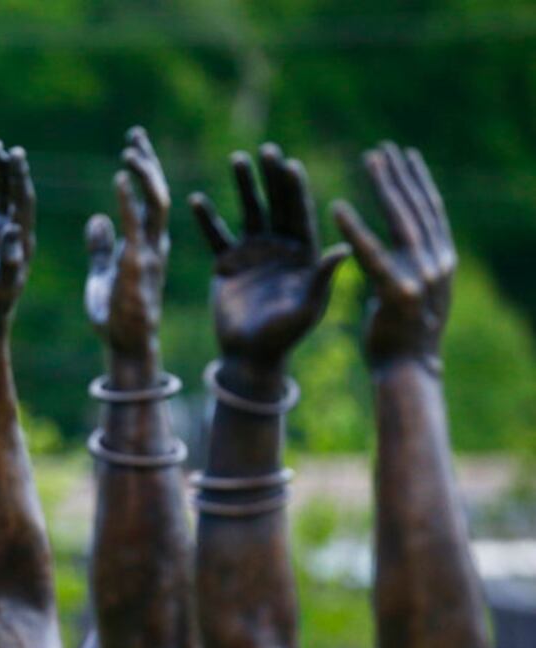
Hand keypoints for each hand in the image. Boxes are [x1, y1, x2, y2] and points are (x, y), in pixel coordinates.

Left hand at [85, 127, 169, 356]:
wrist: (124, 346)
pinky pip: (135, 225)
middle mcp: (153, 244)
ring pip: (155, 202)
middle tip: (134, 136)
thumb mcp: (103, 274)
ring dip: (144, 174)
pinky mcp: (137, 265)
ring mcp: (149, 253)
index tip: (133, 146)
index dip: (142, 172)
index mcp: (146, 245)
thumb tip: (96, 219)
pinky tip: (120, 176)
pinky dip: (128, 198)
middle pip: (156, 193)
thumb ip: (101, 247)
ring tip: (130, 149)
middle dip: (147, 163)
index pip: (148, 200)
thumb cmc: (115, 316)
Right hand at [190, 145, 347, 372]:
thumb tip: (345, 247)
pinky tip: (197, 198)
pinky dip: (207, 218)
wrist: (249, 356)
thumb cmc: (284, 336)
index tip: (290, 165)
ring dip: (244, 186)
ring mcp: (253, 253)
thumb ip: (322, 276)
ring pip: (249, 212)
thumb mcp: (308, 307)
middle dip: (272, 177)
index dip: (295, 190)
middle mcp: (281, 247)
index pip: (300, 214)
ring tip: (237, 158)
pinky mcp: (228, 263)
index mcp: (305, 253)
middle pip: (277, 204)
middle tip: (266, 149)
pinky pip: (216, 236)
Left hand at [332, 142, 454, 371]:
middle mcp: (437, 261)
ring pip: (400, 220)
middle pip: (417, 207)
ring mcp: (420, 275)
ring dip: (384, 187)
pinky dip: (354, 230)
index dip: (418, 181)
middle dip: (401, 175)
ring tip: (370, 160)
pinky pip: (370, 254)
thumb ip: (417, 262)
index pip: (430, 211)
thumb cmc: (406, 333)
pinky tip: (336, 207)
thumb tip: (412, 239)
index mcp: (442, 259)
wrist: (409, 369)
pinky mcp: (396, 291)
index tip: (407, 155)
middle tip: (384, 148)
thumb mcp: (419, 290)